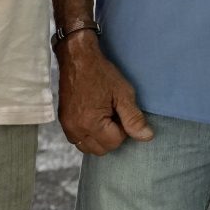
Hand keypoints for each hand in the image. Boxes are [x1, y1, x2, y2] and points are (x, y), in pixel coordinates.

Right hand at [57, 35, 153, 154]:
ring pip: (88, 148)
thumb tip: (146, 137)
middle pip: (100, 150)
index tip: (120, 111)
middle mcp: (75, 129)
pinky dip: (88, 134)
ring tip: (104, 116)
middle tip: (114, 114)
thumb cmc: (101, 73)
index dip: (123, 129)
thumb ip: (134, 118)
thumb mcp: (123, 93)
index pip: (114, 142)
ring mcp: (67, 127)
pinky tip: (94, 117)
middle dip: (111, 136)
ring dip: (99, 138)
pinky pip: (78, 140)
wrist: (77, 58)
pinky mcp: (63, 122)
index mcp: (90, 123)